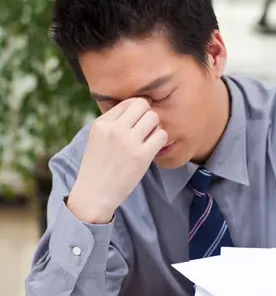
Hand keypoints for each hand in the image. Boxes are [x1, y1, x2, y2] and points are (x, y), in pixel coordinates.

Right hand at [67, 98, 167, 223]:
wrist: (94, 194)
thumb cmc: (97, 167)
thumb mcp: (96, 138)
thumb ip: (112, 123)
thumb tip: (135, 109)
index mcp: (102, 123)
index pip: (128, 102)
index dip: (136, 111)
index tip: (136, 123)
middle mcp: (114, 129)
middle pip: (143, 105)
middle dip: (147, 115)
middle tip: (145, 130)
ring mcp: (128, 142)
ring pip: (154, 118)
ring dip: (155, 127)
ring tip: (148, 139)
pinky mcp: (141, 156)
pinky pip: (161, 136)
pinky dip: (160, 140)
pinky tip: (153, 149)